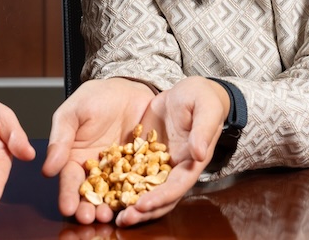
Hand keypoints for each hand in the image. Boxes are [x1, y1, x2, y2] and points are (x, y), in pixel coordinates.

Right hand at [42, 77, 154, 223]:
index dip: (67, 195)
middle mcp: (96, 168)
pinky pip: (139, 182)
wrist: (130, 87)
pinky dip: (137, 194)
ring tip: (110, 214)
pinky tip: (135, 202)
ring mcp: (119, 170)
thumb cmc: (96, 96)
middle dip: (88, 208)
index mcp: (74, 157)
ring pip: (114, 193)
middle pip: (91, 193)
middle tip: (90, 218)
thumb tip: (47, 169)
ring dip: (111, 206)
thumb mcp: (73, 113)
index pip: (69, 180)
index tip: (67, 208)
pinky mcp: (141, 167)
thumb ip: (60, 139)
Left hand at [114, 76, 229, 226]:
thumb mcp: (206, 109)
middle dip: (142, 210)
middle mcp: (174, 168)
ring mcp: (158, 164)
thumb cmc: (203, 98)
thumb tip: (198, 153)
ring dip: (129, 204)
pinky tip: (102, 191)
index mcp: (191, 162)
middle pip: (159, 197)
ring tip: (111, 214)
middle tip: (124, 218)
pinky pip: (130, 172)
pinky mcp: (143, 154)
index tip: (143, 205)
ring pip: (143, 190)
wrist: (189, 91)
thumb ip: (202, 131)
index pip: (176, 186)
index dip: (160, 198)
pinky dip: (119, 184)